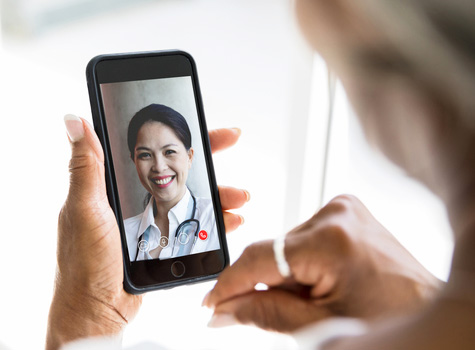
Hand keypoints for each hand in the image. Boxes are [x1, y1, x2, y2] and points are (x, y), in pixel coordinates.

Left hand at [46, 116, 248, 349]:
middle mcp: (136, 198)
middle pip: (178, 168)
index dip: (172, 132)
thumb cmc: (85, 262)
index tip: (196, 120)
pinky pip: (195, 224)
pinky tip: (231, 221)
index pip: (149, 149)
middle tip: (230, 138)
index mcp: (115, 185)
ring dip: (219, 193)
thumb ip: (86, 166)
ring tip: (239, 197)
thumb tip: (74, 119)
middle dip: (207, 154)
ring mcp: (153, 220)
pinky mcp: (165, 241)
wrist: (98, 311)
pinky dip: (215, 221)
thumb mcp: (84, 209)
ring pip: (193, 197)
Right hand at [204, 195, 440, 332]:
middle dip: (270, 285)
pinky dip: (303, 263)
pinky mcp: (346, 210)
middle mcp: (336, 213)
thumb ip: (264, 314)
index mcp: (331, 240)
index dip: (230, 283)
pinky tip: (325, 280)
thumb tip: (224, 310)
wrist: (429, 312)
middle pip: (274, 252)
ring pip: (287, 246)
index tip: (211, 303)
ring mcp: (343, 208)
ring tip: (319, 297)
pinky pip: (304, 238)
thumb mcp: (319, 326)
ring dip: (289, 275)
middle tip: (291, 312)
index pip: (260, 257)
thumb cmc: (387, 322)